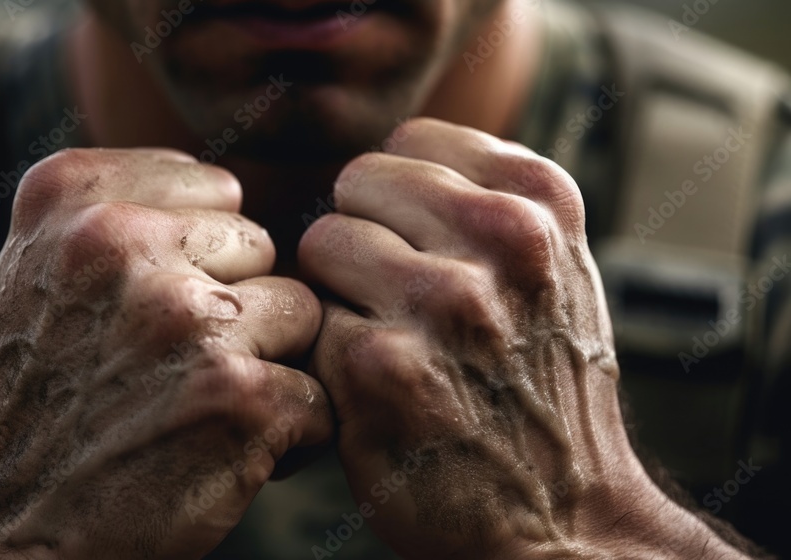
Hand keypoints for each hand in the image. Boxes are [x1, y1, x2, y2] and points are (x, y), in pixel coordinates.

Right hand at [0, 149, 332, 558]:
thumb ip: (116, 206)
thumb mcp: (37, 268)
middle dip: (236, 304)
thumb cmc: (39, 397)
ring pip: (298, 311)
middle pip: (259, 247)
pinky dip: (287, 430)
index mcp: (72, 197)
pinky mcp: (241, 394)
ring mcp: (186, 317)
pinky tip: (226, 449)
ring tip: (201, 404)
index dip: (202, 256)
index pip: (216, 189)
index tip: (158, 307)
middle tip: (176, 365)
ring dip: (268, 362)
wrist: (16, 525)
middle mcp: (124, 243)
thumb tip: (229, 188)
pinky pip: (315, 389)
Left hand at [299, 119, 746, 557]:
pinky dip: (330, 355)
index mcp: (541, 201)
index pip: (411, 141)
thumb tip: (388, 155)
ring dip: (340, 294)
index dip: (398, 199)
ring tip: (390, 341)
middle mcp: (501, 238)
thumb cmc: (541, 385)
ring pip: (323, 242)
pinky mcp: (382, 364)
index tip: (421, 248)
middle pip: (358, 182)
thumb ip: (483, 195)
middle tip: (398, 301)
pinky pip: (311, 319)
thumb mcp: (552, 267)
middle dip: (364, 238)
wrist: (564, 514)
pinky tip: (376, 390)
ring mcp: (443, 300)